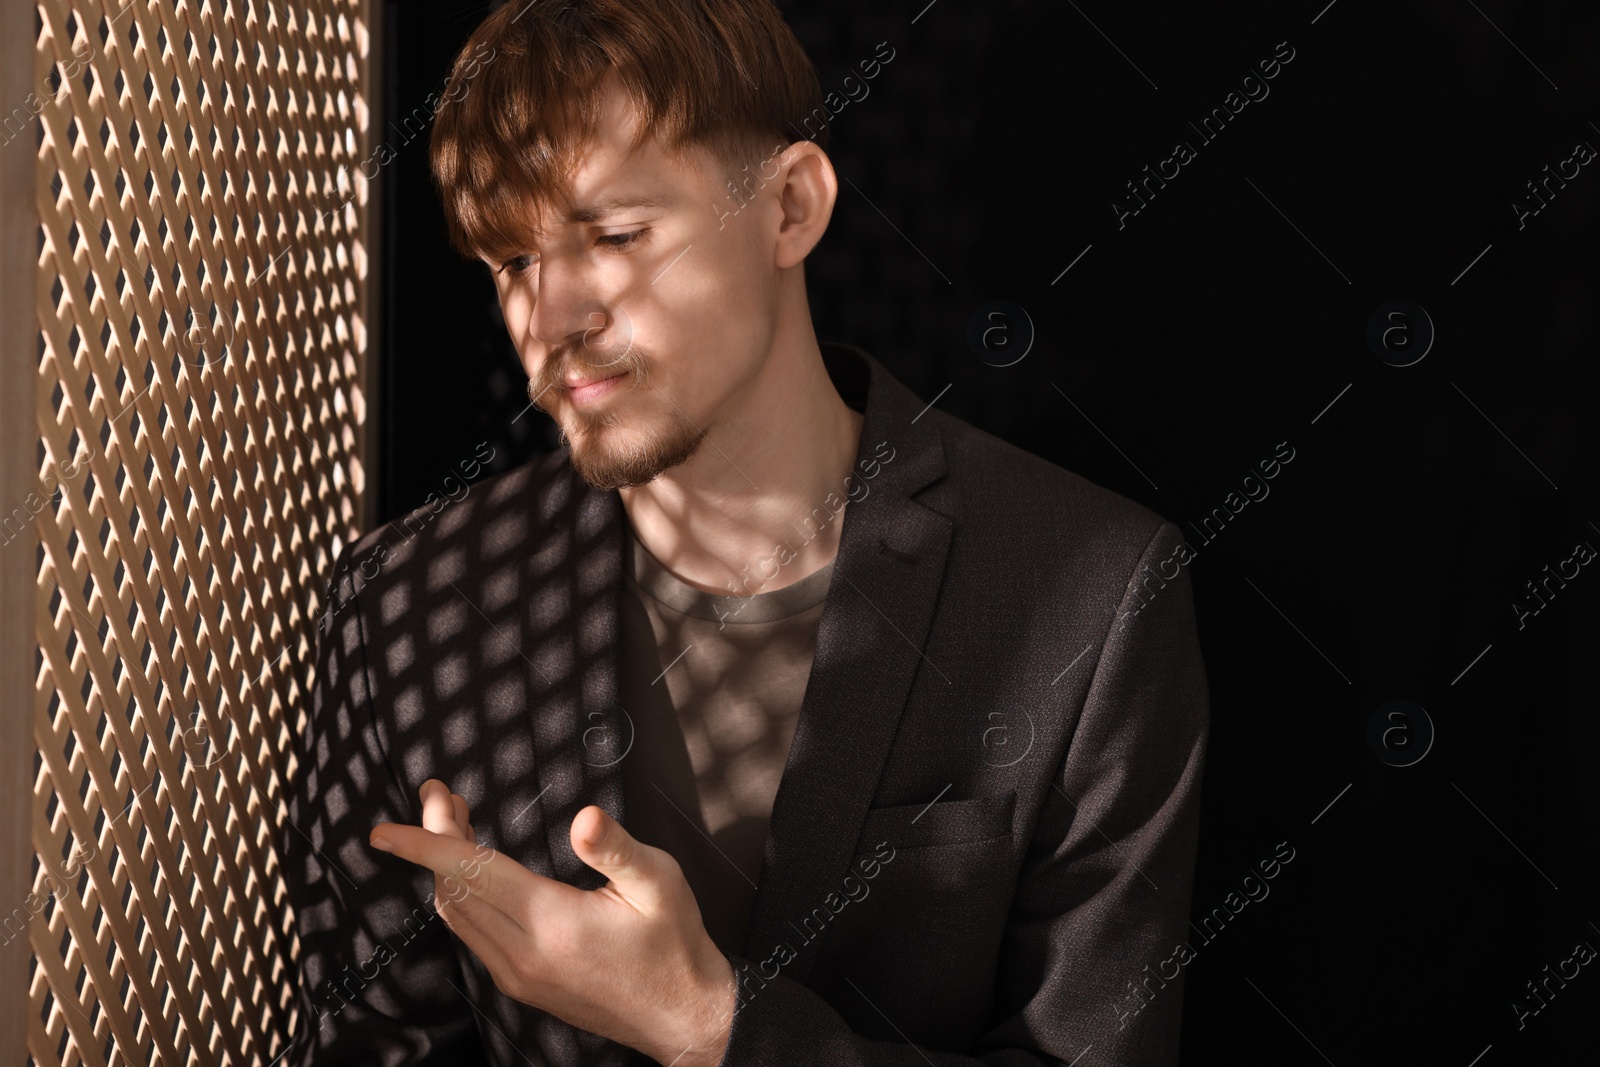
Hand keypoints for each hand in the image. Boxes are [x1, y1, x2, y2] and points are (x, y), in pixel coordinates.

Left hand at [371, 780, 735, 1066]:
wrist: (682, 1016)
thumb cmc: (674, 945)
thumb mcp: (660, 884)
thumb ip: (617, 849)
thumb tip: (584, 817)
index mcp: (553, 924)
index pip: (470, 874)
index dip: (423, 845)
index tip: (383, 831)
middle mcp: (524, 954)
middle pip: (454, 889)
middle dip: (435, 838)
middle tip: (440, 794)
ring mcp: (518, 974)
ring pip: (455, 915)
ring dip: (444, 867)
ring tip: (454, 821)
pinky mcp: (521, 984)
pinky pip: (470, 935)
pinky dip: (458, 896)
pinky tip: (471, 871)